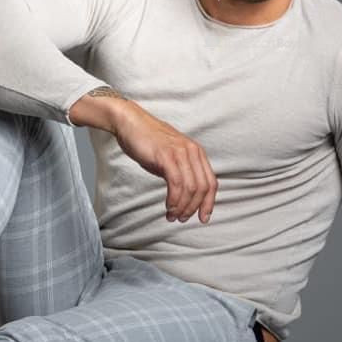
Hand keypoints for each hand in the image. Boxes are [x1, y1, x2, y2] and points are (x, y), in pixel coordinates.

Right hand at [111, 101, 217, 224]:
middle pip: (203, 188)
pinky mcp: (166, 156)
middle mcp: (193, 152)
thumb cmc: (149, 142)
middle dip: (194, 208)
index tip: (203, 218)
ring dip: (182, 207)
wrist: (130, 123)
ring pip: (191, 188)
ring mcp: (180, 153)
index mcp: (197, 153)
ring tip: (172, 215)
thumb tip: (187, 196)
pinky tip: (168, 206)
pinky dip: (174, 199)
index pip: (211, 182)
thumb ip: (182, 172)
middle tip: (182, 218)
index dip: (209, 203)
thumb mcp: (172, 158)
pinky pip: (176, 183)